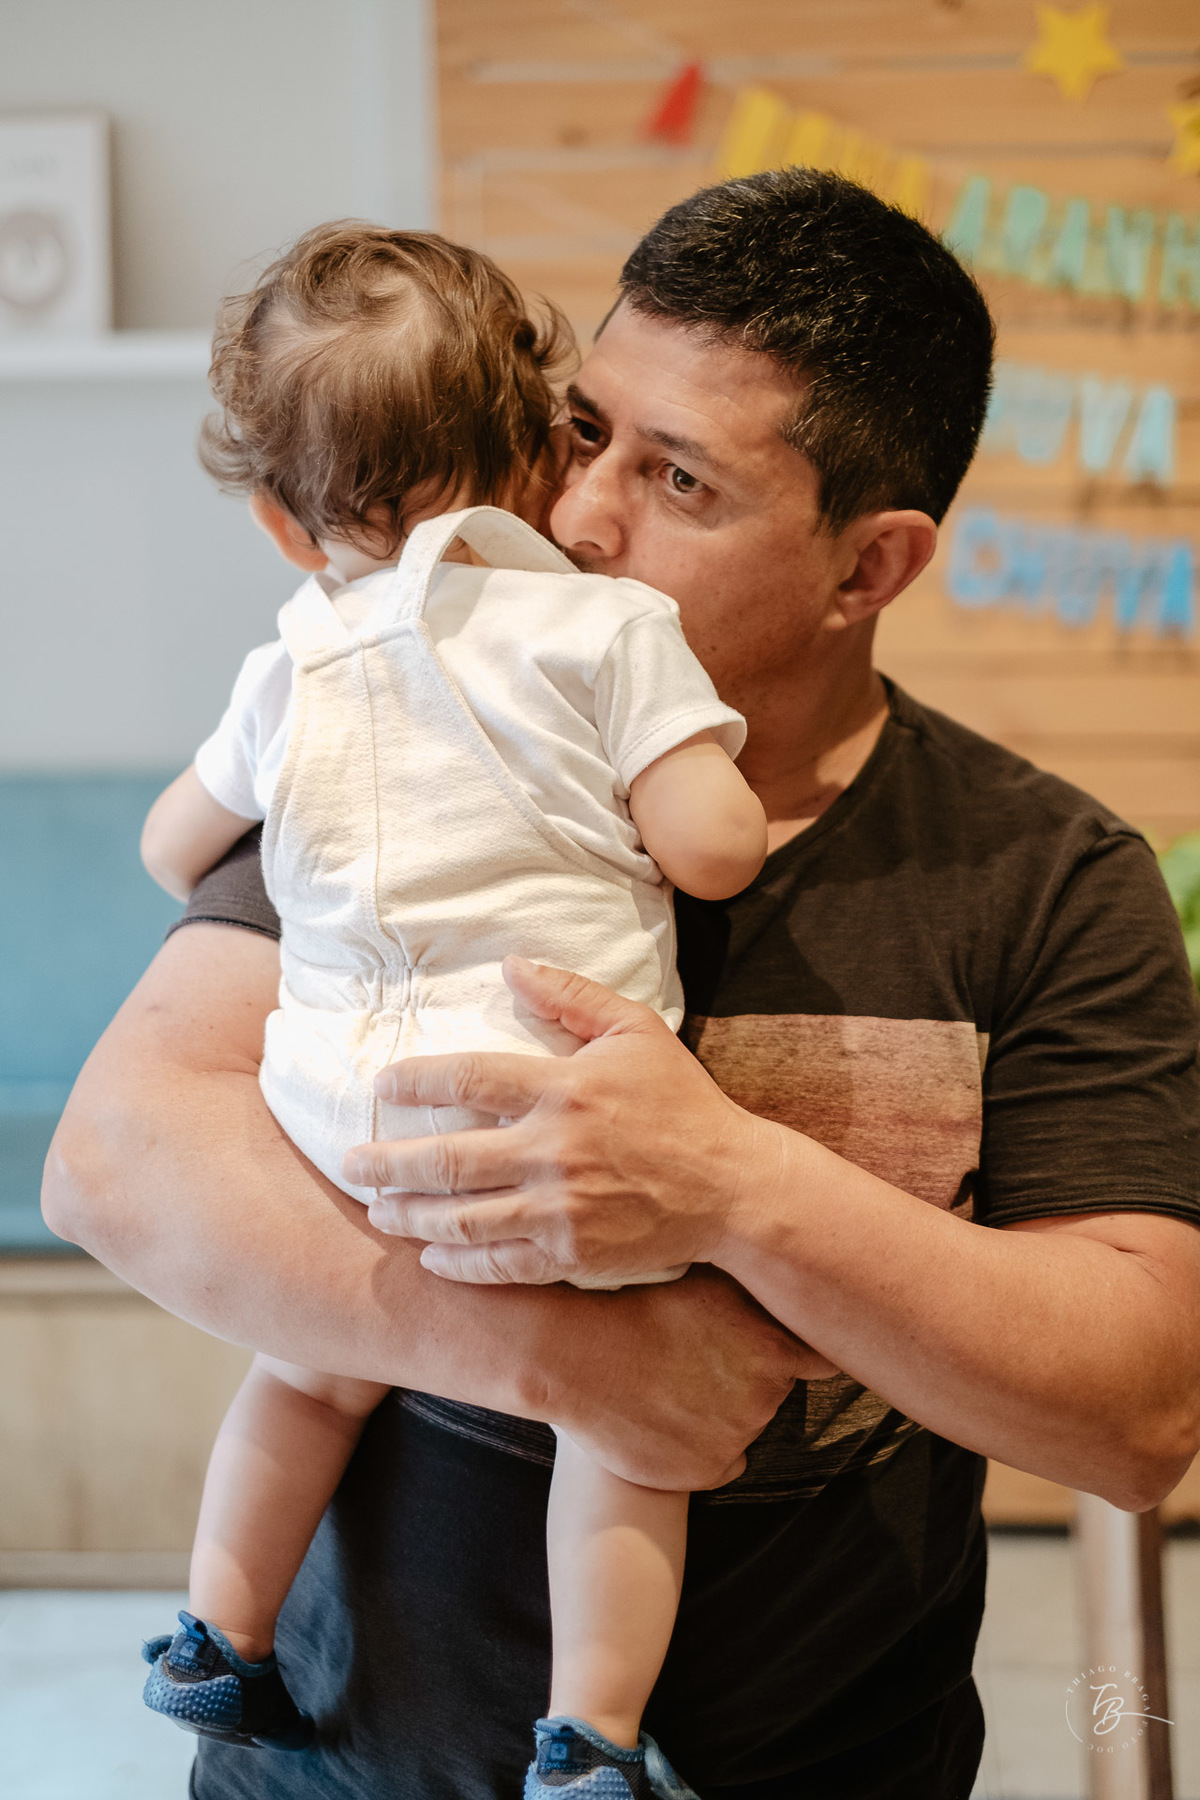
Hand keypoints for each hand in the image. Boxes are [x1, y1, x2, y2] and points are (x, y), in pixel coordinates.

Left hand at [343, 956, 766, 1286]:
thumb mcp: (636, 1031)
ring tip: (377, 1210)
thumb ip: (571, 996)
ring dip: (410, 1216)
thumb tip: (511, 964)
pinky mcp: (572, 1254)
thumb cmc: (681, 1103)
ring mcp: (561, 1209)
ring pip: (463, 1219)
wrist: (733, 1187)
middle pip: (449, 1159)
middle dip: (389, 1164)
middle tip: (349, 1164)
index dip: (417, 1080)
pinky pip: (499, 1265)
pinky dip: (458, 1264)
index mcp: (564, 1089)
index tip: (382, 1085)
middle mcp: (554, 1150)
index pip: (470, 1078)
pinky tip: (430, 1258)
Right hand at [530, 1266, 820, 1489]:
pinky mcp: (708, 1470)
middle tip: (701, 1358)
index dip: (818, 1356)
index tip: (809, 1352)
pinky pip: (721, 1462)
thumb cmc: (631, 1303)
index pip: (828, 1360)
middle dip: (749, 1378)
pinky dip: (699, 1446)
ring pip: (745, 1426)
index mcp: (771, 1344)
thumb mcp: (706, 1283)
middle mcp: (765, 1393)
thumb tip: (792, 1288)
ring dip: (720, 1411)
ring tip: (670, 1379)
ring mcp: (738, 1435)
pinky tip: (664, 1416)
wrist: (569, 1354)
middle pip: (777, 1391)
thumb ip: (756, 1298)